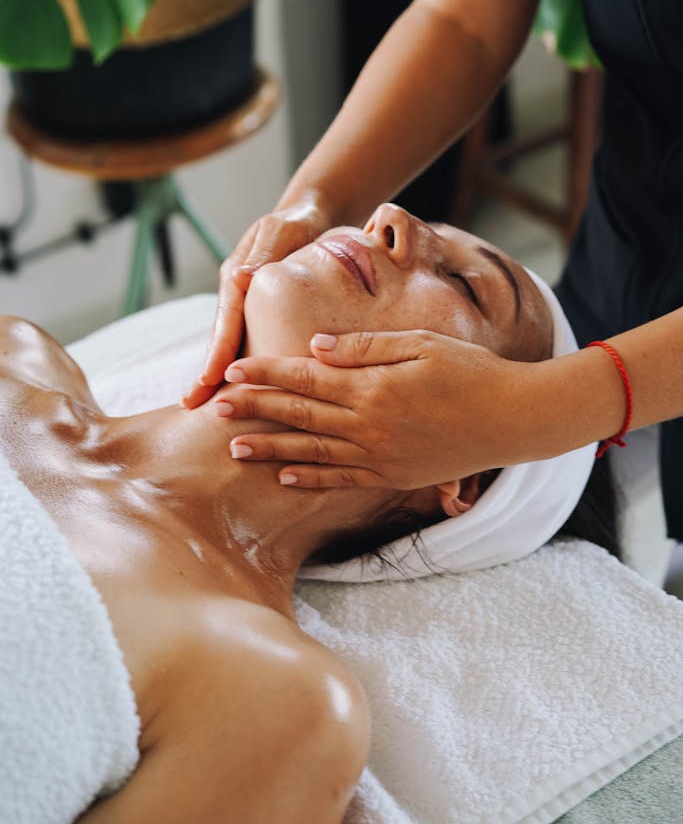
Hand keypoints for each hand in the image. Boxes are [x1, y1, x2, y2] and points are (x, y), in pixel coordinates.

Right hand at [182, 201, 331, 407]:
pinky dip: (245, 363)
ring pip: (232, 343)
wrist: (310, 214)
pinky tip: (246, 390)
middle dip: (207, 371)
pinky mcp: (261, 312)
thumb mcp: (282, 230)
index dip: (217, 350)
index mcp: (236, 277)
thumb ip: (264, 252)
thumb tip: (238, 277)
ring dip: (222, 373)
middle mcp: (236, 294)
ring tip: (210, 407)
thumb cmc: (298, 220)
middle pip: (221, 337)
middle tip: (192, 405)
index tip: (206, 378)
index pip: (225, 319)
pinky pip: (250, 340)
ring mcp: (246, 305)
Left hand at [216, 330, 538, 488]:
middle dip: (255, 410)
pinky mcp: (393, 475)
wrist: (514, 419)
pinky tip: (285, 477)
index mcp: (373, 387)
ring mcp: (380, 455)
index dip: (266, 373)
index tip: (232, 370)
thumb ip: (365, 348)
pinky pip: (342, 480)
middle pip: (300, 415)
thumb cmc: (471, 372)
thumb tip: (315, 346)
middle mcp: (369, 425)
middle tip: (217, 408)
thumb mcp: (421, 343)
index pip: (305, 377)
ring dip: (271, 450)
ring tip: (235, 449)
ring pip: (312, 453)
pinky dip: (311, 479)